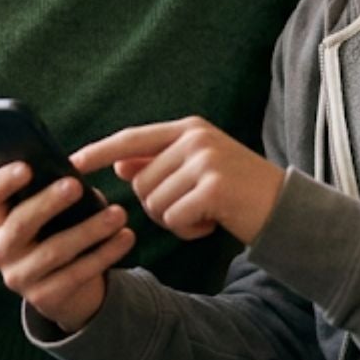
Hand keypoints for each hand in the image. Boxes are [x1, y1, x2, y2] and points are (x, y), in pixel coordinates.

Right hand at [0, 164, 134, 332]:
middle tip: (75, 185)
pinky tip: (126, 237)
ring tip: (118, 213)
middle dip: (48, 202)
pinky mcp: (42, 298)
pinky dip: (105, 254)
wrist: (56, 285)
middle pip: (20, 223)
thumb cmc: (51, 230)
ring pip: (54, 251)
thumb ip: (50, 191)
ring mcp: (18, 276)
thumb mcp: (43, 211)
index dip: (3, 181)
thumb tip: (77, 177)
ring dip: (90, 230)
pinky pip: (76, 275)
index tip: (28, 167)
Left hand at [73, 117, 284, 244]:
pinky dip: (189, 230)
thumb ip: (159, 164)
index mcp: (189, 129)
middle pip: (140, 183)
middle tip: (193, 207)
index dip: (99, 151)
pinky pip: (174, 218)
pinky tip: (213, 223)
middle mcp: (195, 139)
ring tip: (206, 213)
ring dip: (175, 219)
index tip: (71, 162)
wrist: (288, 210)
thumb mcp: (199, 171)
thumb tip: (119, 165)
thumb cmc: (239, 194)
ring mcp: (205, 161)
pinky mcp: (212, 187)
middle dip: (159, 206)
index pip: (132, 138)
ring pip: (154, 204)